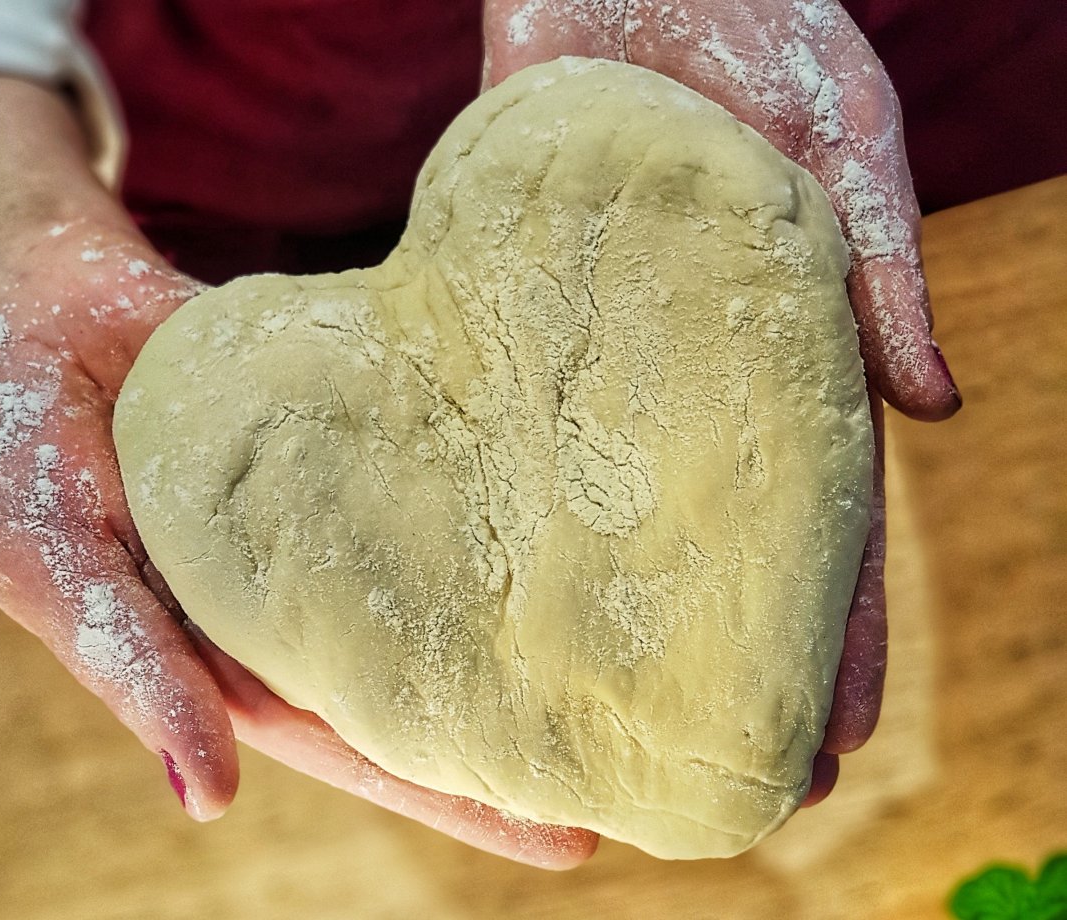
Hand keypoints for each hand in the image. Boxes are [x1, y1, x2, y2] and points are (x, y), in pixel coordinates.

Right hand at [0, 78, 595, 867]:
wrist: (34, 304)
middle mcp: (301, 596)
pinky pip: (435, 465)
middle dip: (530, 722)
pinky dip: (497, 489)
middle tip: (646, 758)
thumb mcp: (59, 564)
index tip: (569, 832)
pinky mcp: (351, 432)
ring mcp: (337, 516)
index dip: (459, 793)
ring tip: (638, 645)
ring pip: (450, 575)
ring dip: (532, 611)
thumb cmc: (15, 446)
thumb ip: (136, 667)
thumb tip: (209, 797)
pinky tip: (570, 503)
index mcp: (238, 652)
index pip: (367, 742)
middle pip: (434, 672)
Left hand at [483, 0, 962, 799]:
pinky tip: (494, 580)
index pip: (825, 517)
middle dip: (729, 659)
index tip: (841, 728)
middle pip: (716, 542)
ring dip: (619, 612)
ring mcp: (605, 353)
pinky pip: (517, 419)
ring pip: (613, 503)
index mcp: (786, 352)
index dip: (839, 627)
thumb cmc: (760, 32)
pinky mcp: (522, 313)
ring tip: (606, 720)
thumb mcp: (845, 136)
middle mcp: (691, 375)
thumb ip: (882, 261)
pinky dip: (512, 500)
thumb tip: (936, 407)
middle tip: (726, 773)